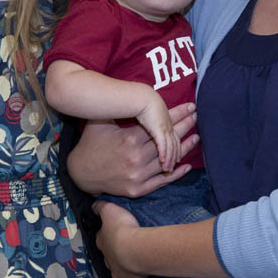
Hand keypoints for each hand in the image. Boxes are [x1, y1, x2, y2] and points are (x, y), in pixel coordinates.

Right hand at [67, 103, 197, 197]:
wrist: (80, 174)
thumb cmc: (90, 144)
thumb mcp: (99, 122)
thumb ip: (114, 108)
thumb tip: (122, 88)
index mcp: (129, 139)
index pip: (160, 125)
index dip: (176, 115)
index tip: (189, 107)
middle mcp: (136, 158)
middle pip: (167, 141)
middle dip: (184, 127)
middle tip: (196, 117)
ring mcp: (138, 176)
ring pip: (168, 160)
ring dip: (184, 149)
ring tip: (196, 137)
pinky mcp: (138, 189)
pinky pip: (161, 181)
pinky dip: (175, 174)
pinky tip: (186, 165)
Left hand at [93, 200, 147, 277]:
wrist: (136, 249)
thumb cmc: (123, 230)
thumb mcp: (110, 210)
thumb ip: (101, 207)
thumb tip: (94, 205)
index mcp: (102, 242)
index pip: (101, 239)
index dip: (107, 235)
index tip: (115, 231)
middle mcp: (107, 259)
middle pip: (110, 255)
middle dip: (116, 251)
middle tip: (127, 245)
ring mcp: (118, 272)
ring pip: (119, 269)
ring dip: (125, 264)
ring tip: (135, 256)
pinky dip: (135, 276)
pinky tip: (141, 269)